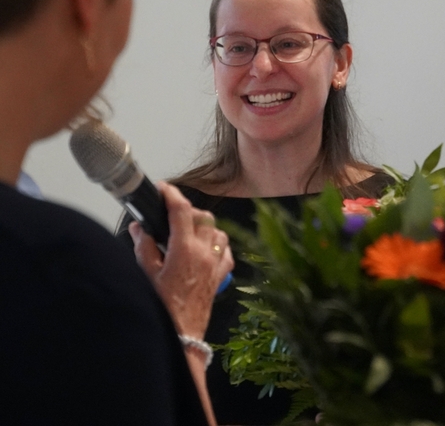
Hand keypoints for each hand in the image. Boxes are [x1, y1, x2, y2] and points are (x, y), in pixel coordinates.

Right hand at [129, 182, 233, 337]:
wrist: (180, 334)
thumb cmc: (163, 308)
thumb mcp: (146, 273)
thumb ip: (143, 246)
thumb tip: (139, 228)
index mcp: (185, 249)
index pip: (181, 210)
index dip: (172, 194)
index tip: (164, 188)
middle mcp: (205, 253)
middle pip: (204, 217)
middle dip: (188, 210)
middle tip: (172, 214)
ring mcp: (216, 264)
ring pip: (218, 231)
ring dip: (205, 226)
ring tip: (188, 232)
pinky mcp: (221, 276)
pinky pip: (227, 251)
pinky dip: (218, 245)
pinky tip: (205, 250)